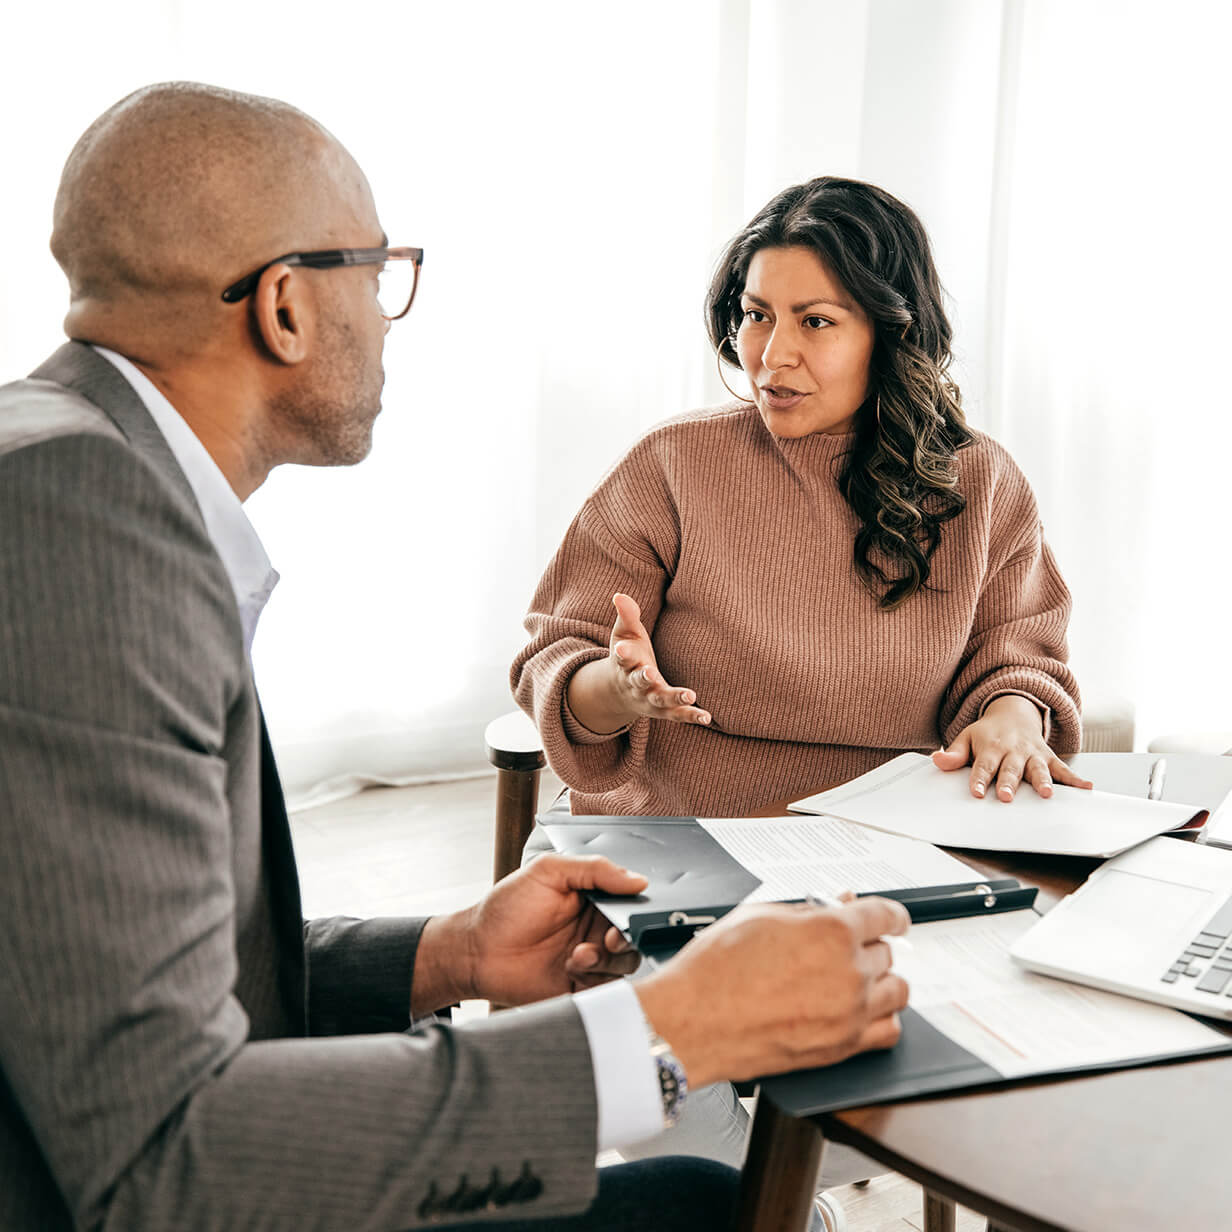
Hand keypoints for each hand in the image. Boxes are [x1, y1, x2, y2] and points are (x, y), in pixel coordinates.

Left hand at [412, 854, 647, 1013]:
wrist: (477, 953)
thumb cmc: (506, 908)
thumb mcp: (548, 872)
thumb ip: (594, 869)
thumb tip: (638, 880)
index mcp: (592, 897)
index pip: (628, 902)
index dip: (633, 911)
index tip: (627, 917)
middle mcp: (595, 927)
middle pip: (633, 936)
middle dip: (624, 940)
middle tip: (606, 940)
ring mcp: (590, 958)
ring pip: (625, 964)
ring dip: (606, 961)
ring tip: (577, 957)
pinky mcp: (582, 986)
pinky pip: (609, 988)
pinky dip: (597, 981)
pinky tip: (571, 971)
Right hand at [565, 593, 710, 733]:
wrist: (621, 693)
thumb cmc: (629, 656)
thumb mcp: (625, 635)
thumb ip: (626, 616)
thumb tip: (619, 595)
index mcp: (625, 664)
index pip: (622, 658)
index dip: (622, 653)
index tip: (620, 648)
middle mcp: (636, 684)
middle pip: (639, 682)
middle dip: (643, 678)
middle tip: (650, 672)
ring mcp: (650, 699)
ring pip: (660, 700)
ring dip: (674, 698)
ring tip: (690, 694)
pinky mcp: (664, 710)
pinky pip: (677, 714)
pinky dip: (690, 716)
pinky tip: (706, 716)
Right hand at [634, 897, 910, 1088]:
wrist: (693, 1021)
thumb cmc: (716, 970)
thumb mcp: (760, 916)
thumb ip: (807, 911)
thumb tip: (833, 907)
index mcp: (832, 932)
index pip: (885, 915)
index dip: (892, 914)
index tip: (894, 918)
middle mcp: (850, 972)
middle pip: (886, 953)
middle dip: (867, 945)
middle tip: (842, 946)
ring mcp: (850, 1014)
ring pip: (896, 990)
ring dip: (880, 979)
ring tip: (855, 977)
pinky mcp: (842, 1047)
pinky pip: (889, 1032)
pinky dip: (883, 1018)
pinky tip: (864, 1010)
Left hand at [933, 694, 1092, 800]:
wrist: (1013, 712)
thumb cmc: (988, 733)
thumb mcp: (967, 737)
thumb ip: (954, 753)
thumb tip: (936, 760)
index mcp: (990, 747)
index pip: (982, 766)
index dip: (978, 779)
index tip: (975, 793)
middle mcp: (1013, 751)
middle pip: (1010, 769)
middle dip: (1008, 782)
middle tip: (1006, 796)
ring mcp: (1032, 754)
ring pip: (1038, 769)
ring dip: (1042, 781)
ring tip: (1046, 794)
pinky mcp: (1048, 757)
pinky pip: (1062, 768)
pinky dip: (1075, 778)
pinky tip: (1087, 787)